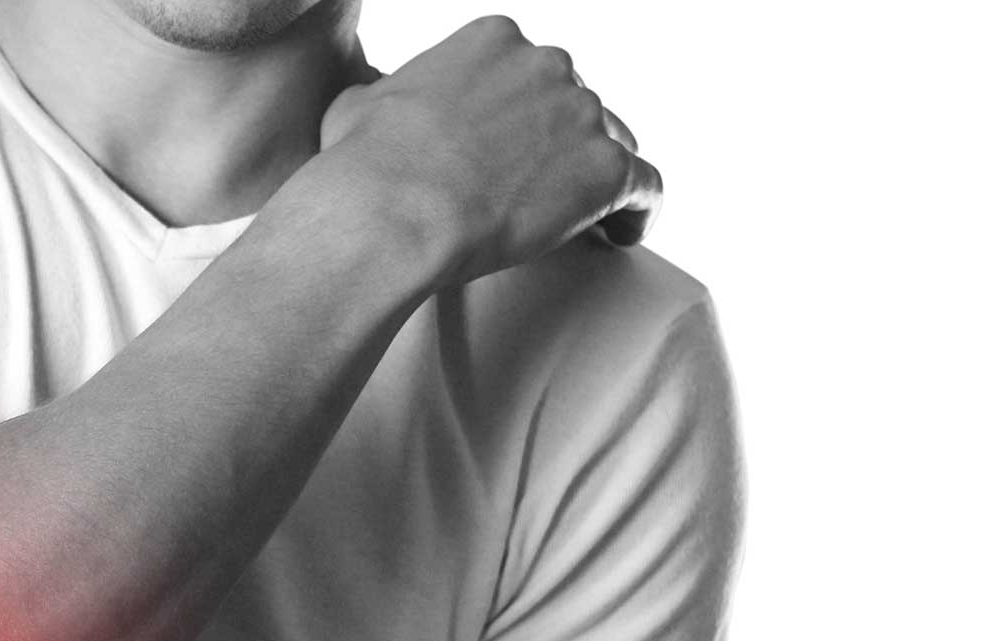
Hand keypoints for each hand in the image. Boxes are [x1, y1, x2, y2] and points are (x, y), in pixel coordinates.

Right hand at [318, 15, 661, 278]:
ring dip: (596, 176)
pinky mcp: (605, 170)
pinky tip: (624, 234)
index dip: (522, 113)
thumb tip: (375, 107)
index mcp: (493, 41)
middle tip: (538, 187)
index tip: (510, 148)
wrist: (390, 213)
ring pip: (613, 142)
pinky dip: (640, 211)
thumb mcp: (358, 105)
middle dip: (560, 142)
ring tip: (584, 219)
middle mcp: (547, 64)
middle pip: (574, 103)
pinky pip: (646, 187)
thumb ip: (386, 97)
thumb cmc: (363, 165)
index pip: (528, 72)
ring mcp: (582, 115)